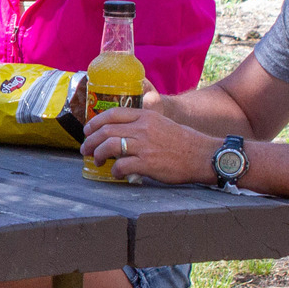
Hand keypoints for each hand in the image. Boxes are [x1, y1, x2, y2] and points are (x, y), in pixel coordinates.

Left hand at [80, 105, 218, 184]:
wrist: (203, 155)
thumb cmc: (184, 142)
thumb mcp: (161, 124)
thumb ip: (142, 125)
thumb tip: (121, 134)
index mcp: (146, 116)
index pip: (113, 114)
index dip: (95, 122)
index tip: (88, 130)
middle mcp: (143, 128)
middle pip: (106, 131)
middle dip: (91, 141)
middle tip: (85, 149)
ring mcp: (144, 145)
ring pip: (109, 146)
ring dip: (98, 155)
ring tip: (97, 161)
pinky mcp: (147, 163)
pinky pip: (121, 166)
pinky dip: (114, 171)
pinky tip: (117, 173)